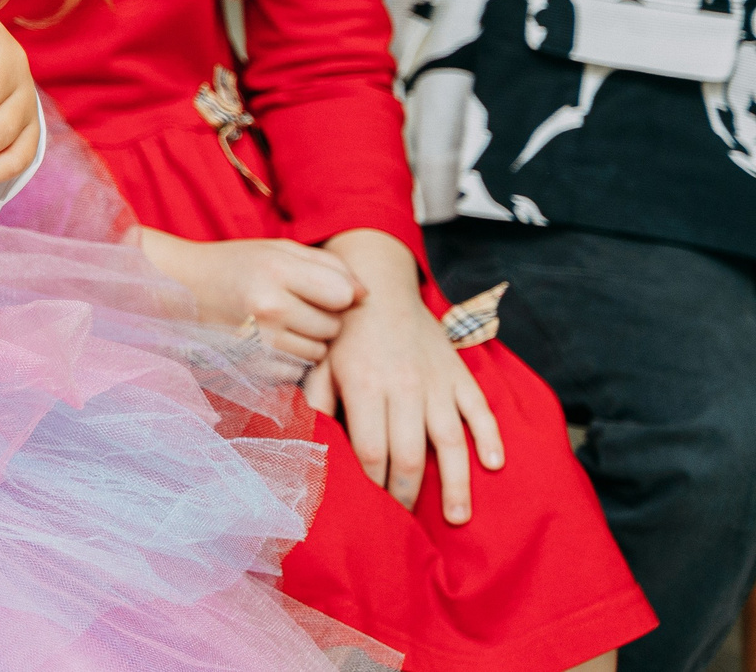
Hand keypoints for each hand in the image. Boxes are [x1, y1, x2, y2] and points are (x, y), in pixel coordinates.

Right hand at [136, 229, 363, 363]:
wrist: (179, 288)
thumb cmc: (236, 265)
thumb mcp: (279, 250)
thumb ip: (328, 266)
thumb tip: (366, 296)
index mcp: (277, 271)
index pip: (343, 295)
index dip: (338, 294)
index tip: (319, 289)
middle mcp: (270, 307)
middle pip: (334, 328)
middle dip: (323, 319)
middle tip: (294, 305)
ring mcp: (260, 341)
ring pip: (319, 354)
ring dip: (308, 342)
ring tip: (280, 323)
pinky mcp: (252, 367)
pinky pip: (297, 372)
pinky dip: (290, 360)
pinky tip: (269, 342)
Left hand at [307, 229, 505, 524]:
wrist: (379, 284)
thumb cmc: (342, 332)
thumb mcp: (319, 364)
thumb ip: (317, 404)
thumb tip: (310, 446)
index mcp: (364, 385)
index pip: (371, 450)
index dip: (372, 484)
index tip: (370, 506)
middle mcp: (404, 387)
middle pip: (410, 455)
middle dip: (407, 494)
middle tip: (404, 521)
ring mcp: (437, 382)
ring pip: (451, 441)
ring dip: (456, 483)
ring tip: (458, 518)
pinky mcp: (459, 374)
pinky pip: (480, 410)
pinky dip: (490, 438)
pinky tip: (494, 465)